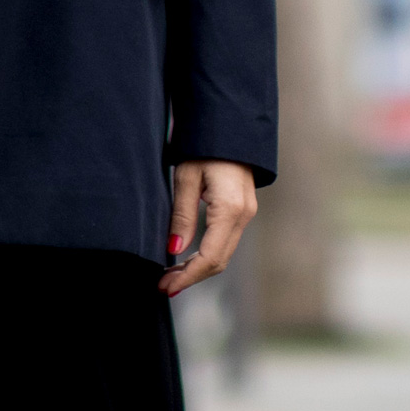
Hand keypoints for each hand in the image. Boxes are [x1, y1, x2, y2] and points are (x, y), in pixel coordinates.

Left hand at [160, 159, 256, 296]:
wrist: (229, 123)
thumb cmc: (204, 146)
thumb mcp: (186, 178)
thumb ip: (182, 216)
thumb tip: (173, 251)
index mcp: (229, 209)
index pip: (210, 257)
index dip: (187, 276)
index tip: (165, 287)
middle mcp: (243, 215)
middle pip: (219, 261)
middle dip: (191, 277)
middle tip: (163, 286)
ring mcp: (246, 214)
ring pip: (223, 254)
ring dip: (197, 268)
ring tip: (170, 276)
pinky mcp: (242, 211)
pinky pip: (225, 242)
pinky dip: (206, 255)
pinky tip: (186, 259)